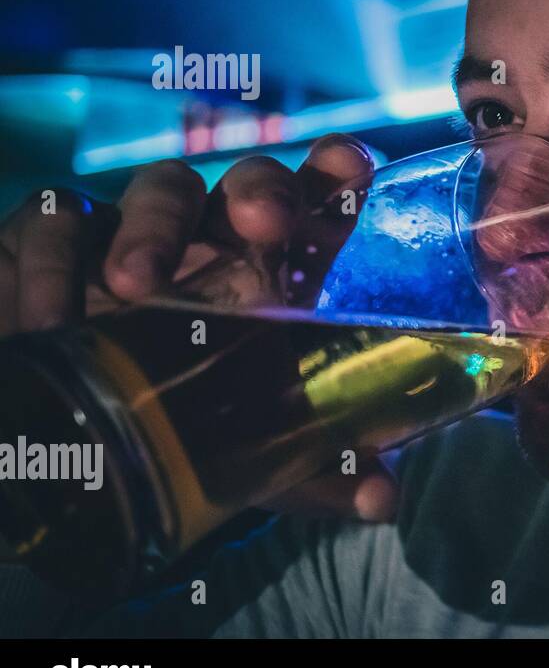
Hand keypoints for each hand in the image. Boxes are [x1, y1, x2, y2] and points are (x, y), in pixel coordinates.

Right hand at [0, 134, 397, 522]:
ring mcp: (138, 228)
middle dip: (262, 189)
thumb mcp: (248, 450)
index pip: (319, 198)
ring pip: (158, 190)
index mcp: (277, 268)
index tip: (352, 169)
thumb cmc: (181, 414)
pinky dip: (49, 266)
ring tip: (134, 283)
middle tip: (264, 221)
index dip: (336, 170)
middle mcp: (215, 236)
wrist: (67, 428)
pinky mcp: (53, 236)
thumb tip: (381, 498)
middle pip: (249, 183)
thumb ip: (311, 468)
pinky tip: (49, 321)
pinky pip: (54, 222)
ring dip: (152, 228)